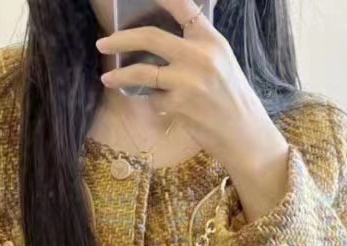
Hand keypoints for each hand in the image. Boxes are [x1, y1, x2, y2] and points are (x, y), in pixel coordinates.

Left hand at [95, 0, 291, 215]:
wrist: (242, 132)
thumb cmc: (230, 97)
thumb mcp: (222, 61)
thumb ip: (198, 45)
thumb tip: (167, 38)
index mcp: (211, 40)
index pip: (184, 8)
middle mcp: (199, 56)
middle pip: (150, 37)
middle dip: (121, 39)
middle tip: (103, 43)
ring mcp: (188, 81)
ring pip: (143, 72)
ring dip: (120, 75)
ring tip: (107, 78)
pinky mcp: (179, 105)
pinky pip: (154, 99)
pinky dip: (153, 102)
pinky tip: (159, 106)